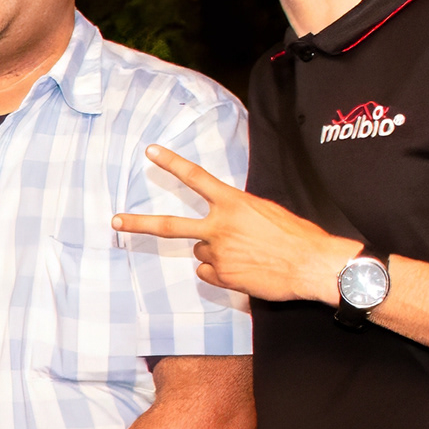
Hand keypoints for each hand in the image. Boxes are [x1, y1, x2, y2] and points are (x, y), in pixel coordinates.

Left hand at [112, 144, 351, 301]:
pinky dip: (221, 272)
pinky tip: (244, 269)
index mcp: (234, 204)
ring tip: (246, 253)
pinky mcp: (221, 276)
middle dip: (138, 223)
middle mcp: (220, 227)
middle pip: (170, 226)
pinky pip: (209, 273)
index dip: (172, 163)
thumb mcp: (266, 213)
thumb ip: (236, 216)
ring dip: (216, 253)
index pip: (197, 177)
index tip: (150, 152)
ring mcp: (218, 253)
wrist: (313, 265)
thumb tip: (218, 232)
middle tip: (114, 221)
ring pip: (200, 252)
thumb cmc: (297, 237)